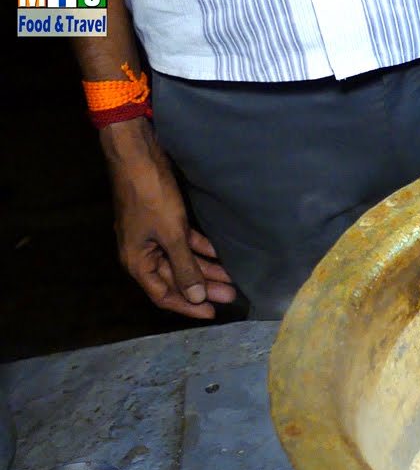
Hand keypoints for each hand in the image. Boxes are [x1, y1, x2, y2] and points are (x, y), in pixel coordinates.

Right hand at [102, 118, 236, 318]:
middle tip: (232, 295)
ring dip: (206, 270)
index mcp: (137, 262)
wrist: (138, 156)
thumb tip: (196, 297)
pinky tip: (222, 255)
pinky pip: (185, 242)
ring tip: (233, 279)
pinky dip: (202, 249)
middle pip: (176, 278)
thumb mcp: (171, 235)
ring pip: (183, 260)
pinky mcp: (164, 221)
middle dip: (204, 287)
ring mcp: (154, 237)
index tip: (212, 313)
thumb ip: (185, 267)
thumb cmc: (151, 196)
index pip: (163, 294)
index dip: (188, 306)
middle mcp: (144, 253)